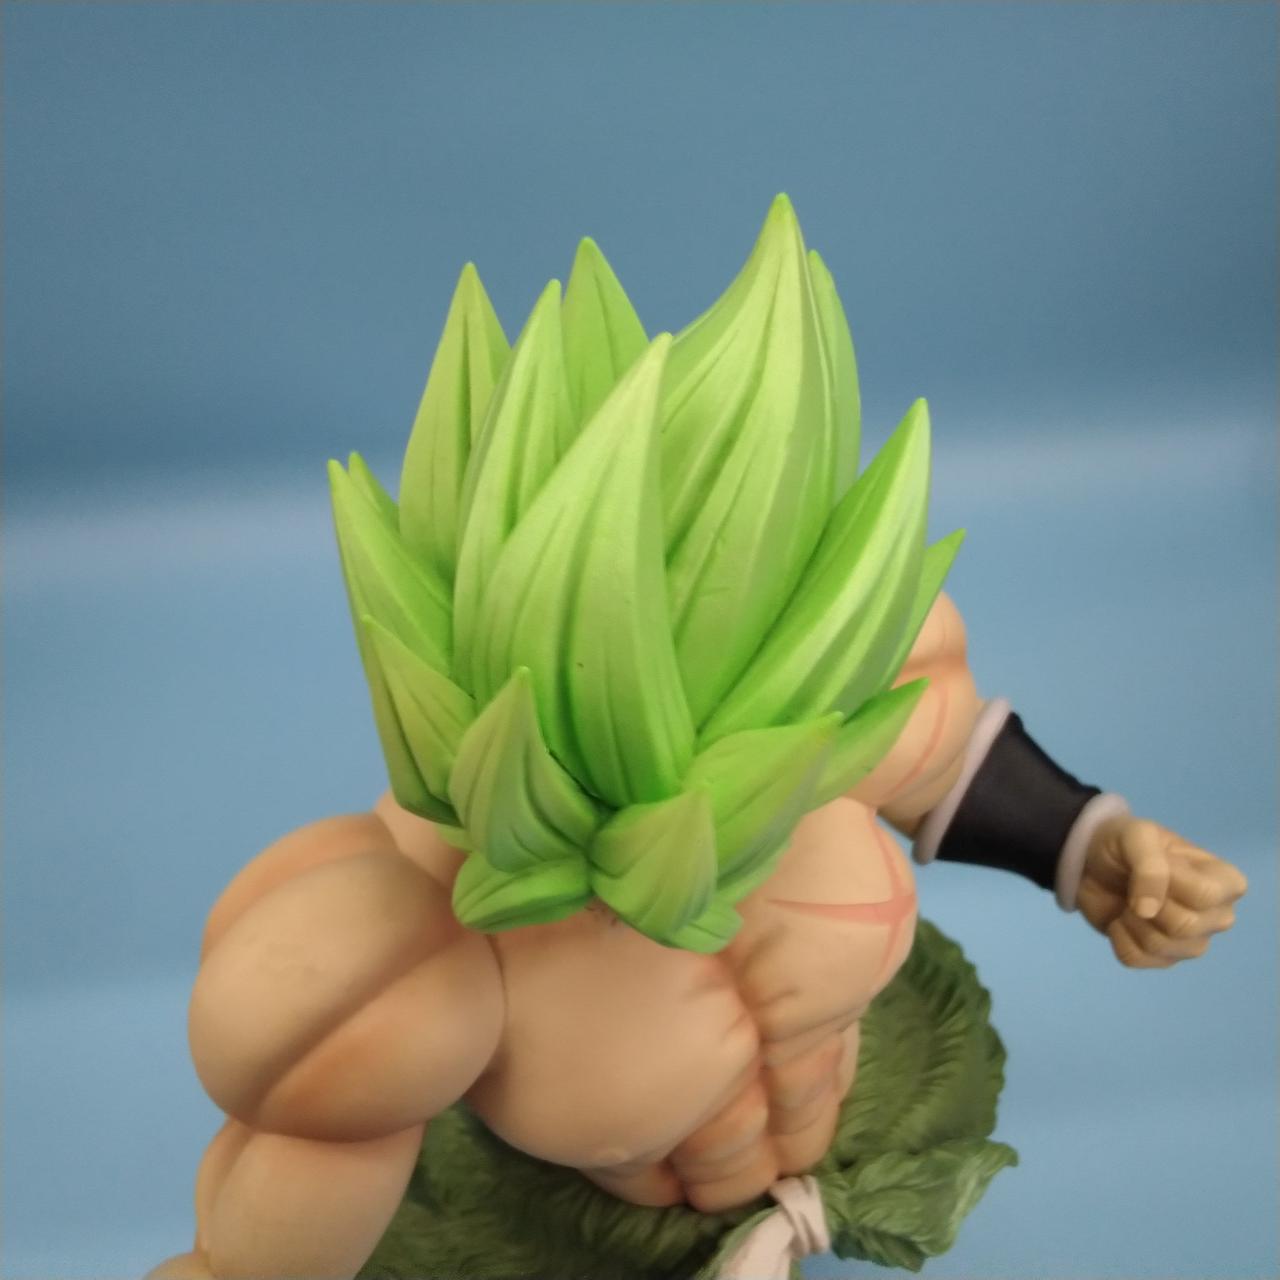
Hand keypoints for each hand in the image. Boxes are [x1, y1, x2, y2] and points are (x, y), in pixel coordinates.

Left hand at [1076, 817, 1246, 968]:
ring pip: (1160, 947)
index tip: (1149, 865)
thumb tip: (1149, 911)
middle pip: (1185, 926)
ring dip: (1130, 921)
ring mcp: (1193, 941)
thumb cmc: (1126, 845)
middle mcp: (1218, 916)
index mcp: (1226, 882)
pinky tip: (1120, 921)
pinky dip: (1117, 938)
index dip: (1167, 882)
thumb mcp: (1137, 835)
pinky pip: (1137, 959)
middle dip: (1147, 904)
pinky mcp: (1163, 958)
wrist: (1095, 863)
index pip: (1204, 895)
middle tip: (1135, 887)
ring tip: (1128, 902)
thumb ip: (1150, 866)